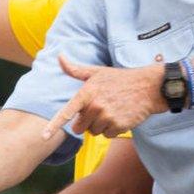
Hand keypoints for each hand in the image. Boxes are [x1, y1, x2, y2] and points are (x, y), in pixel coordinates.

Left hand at [41, 55, 165, 138]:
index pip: (67, 112)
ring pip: (94, 132)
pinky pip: (107, 135)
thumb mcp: (97, 71)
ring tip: (113, 110)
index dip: (54, 126)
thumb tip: (59, 56)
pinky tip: (121, 116)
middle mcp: (95, 105)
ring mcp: (107, 116)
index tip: (44, 137)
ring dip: (101, 125)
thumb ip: (75, 69)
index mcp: (87, 93)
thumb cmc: (120, 79)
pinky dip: (113, 129)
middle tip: (100, 109)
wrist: (148, 87)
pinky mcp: (118, 125)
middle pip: (79, 128)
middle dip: (86, 122)